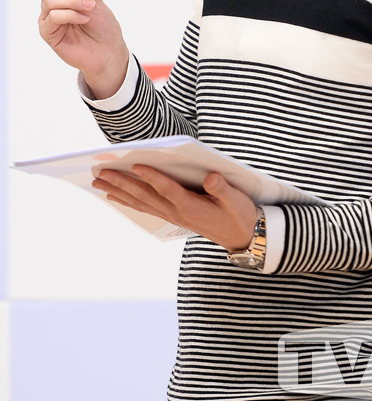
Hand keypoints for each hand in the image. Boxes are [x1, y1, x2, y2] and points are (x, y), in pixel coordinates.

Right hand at [37, 0, 129, 97]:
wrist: (109, 49)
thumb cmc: (103, 25)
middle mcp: (54, 2)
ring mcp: (49, 17)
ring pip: (50, 0)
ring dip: (73, 2)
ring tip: (89, 9)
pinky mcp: (48, 32)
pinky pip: (52, 16)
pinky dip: (70, 15)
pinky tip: (83, 19)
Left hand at [92, 167, 258, 252]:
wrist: (242, 237)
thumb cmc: (239, 214)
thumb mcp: (236, 200)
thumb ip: (222, 188)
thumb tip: (210, 176)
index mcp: (191, 206)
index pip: (167, 188)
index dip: (152, 176)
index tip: (135, 164)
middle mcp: (177, 212)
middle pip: (145, 196)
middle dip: (122, 183)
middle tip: (101, 172)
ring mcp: (173, 215)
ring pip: (141, 202)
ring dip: (119, 191)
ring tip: (100, 182)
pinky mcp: (173, 216)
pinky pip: (146, 207)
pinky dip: (129, 201)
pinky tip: (116, 196)